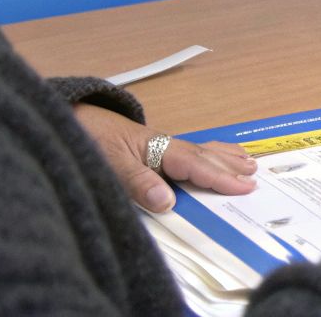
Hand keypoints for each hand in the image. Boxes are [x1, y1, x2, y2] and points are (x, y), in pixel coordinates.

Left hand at [72, 104, 256, 212]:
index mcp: (157, 148)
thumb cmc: (86, 138)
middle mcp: (162, 145)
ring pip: (198, 151)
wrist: (67, 118)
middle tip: (254, 176)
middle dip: (229, 167)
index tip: (243, 187)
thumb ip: (138, 183)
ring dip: (223, 158)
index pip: (195, 165)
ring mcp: (157, 145)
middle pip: (203, 156)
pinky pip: (187, 151)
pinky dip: (206, 153)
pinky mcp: (148, 147)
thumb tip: (168, 201)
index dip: (220, 177)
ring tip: (247, 162)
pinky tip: (209, 155)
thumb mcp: (108, 165)